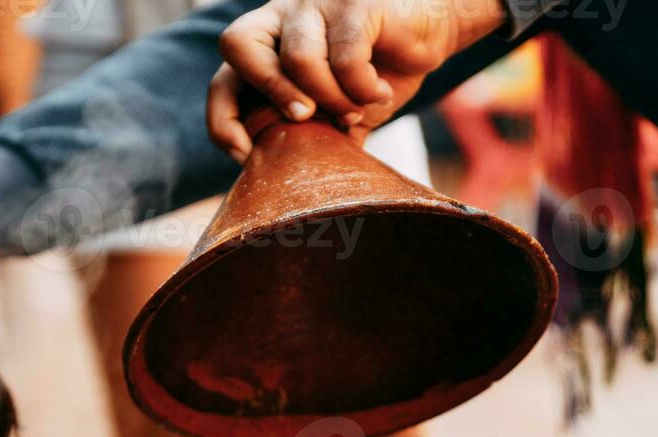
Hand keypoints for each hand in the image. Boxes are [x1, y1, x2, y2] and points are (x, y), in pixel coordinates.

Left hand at [207, 0, 507, 159]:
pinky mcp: (355, 4)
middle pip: (239, 46)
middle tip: (303, 120)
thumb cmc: (378, 73)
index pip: (223, 79)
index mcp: (269, 47)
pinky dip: (363, 86)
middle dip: (267, 93)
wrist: (433, 32)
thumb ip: (312, 140)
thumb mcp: (338, 113)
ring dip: (329, 98)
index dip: (223, 118)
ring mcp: (316, 5)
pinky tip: (381, 93)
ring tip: (355, 111)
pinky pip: (346, 55)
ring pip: (298, 58)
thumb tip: (291, 196)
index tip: (245, 153)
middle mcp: (283, 18)